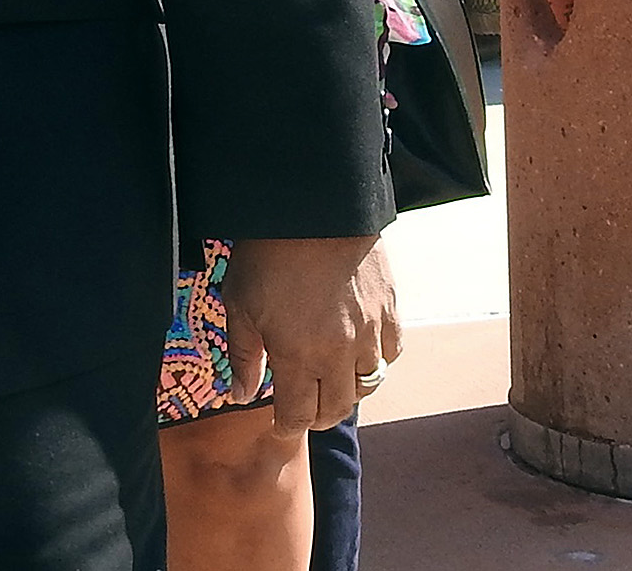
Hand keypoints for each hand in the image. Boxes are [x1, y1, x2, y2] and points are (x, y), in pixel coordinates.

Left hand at [222, 235, 400, 433]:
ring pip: (368, 385)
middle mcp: (339, 353)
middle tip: (303, 405)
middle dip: (317, 415)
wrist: (314, 205)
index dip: (289, 427)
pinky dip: (377, 360)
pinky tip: (360, 351)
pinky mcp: (389, 308)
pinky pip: (392, 352)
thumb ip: (243, 356)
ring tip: (330, 380)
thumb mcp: (239, 303)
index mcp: (298, 356)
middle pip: (337, 408)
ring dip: (347, 390)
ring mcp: (370, 332)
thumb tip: (240, 395)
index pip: (300, 416)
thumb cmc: (268, 252)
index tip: (281, 424)